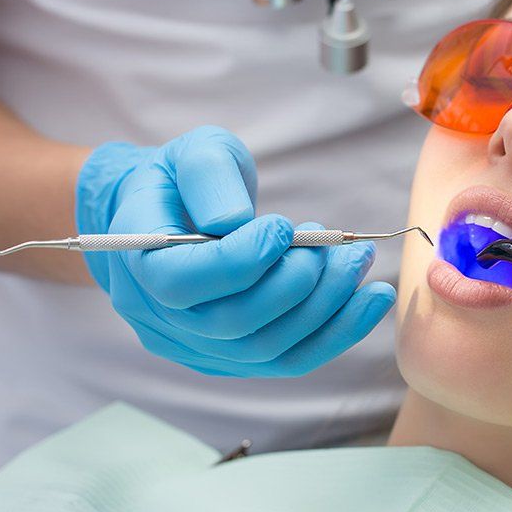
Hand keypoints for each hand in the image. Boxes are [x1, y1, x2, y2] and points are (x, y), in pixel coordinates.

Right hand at [74, 126, 394, 376]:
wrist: (173, 214)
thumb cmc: (184, 179)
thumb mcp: (192, 153)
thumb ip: (209, 176)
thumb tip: (234, 222)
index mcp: (137, 262)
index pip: (181, 283)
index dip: (238, 261)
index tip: (282, 227)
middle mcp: (160, 316)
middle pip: (231, 324)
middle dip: (295, 284)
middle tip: (334, 245)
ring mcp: (197, 345)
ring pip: (266, 348)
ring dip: (325, 306)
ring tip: (357, 260)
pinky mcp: (235, 358)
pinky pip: (288, 358)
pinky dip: (338, 332)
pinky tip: (373, 298)